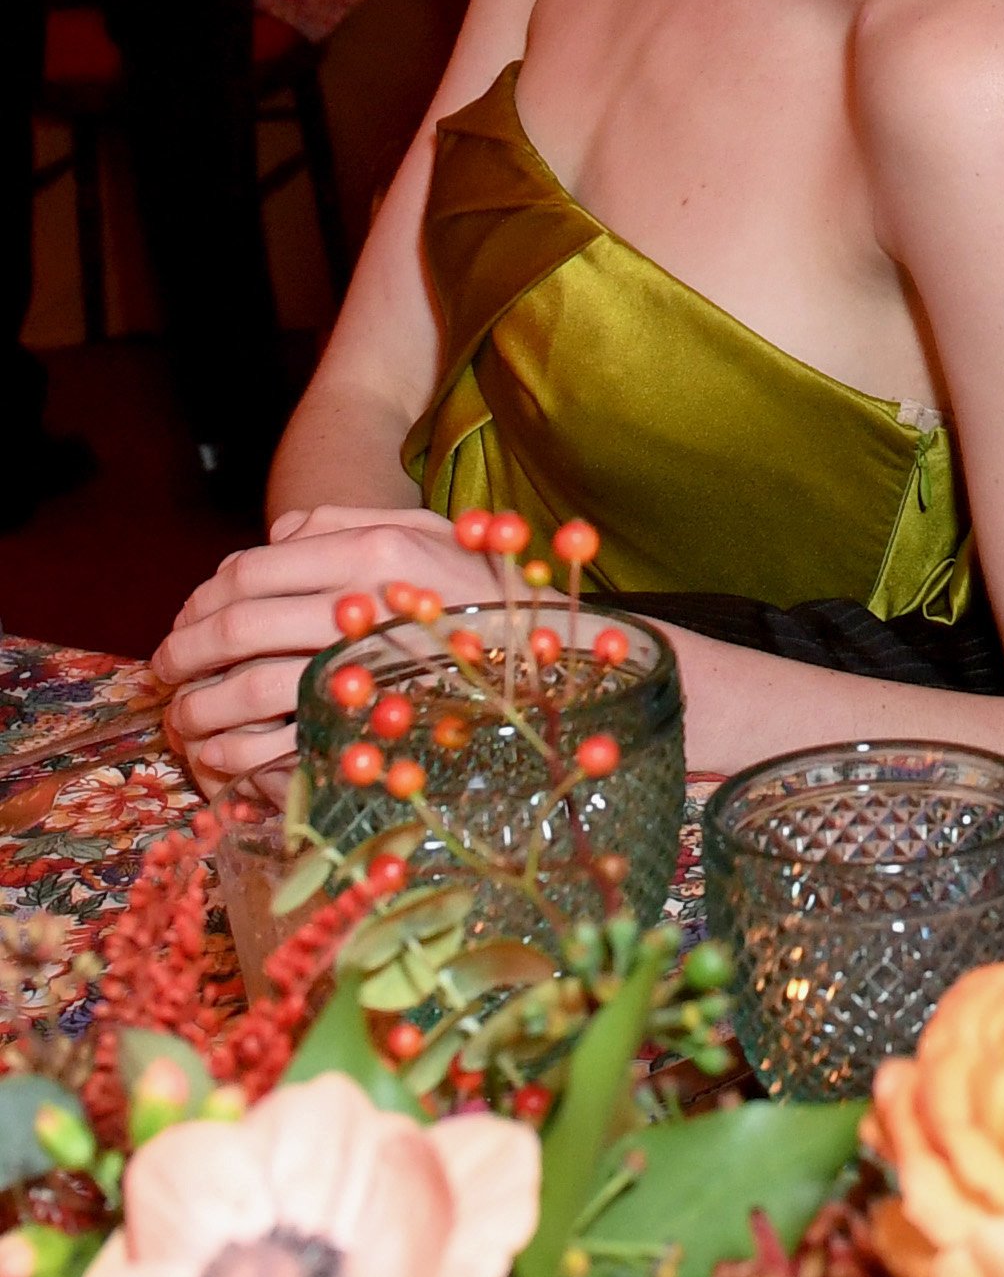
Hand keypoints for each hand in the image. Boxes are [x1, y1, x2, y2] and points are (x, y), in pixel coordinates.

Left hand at [154, 505, 491, 798]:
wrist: (564, 659)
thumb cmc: (491, 595)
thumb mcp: (430, 531)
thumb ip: (349, 521)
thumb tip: (278, 534)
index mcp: (374, 550)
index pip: (251, 570)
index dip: (200, 599)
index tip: (183, 622)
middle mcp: (369, 604)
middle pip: (237, 627)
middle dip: (183, 651)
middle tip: (165, 669)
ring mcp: (373, 671)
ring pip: (250, 689)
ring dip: (199, 706)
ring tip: (185, 715)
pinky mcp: (379, 729)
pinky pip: (282, 743)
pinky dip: (236, 753)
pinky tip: (223, 755)